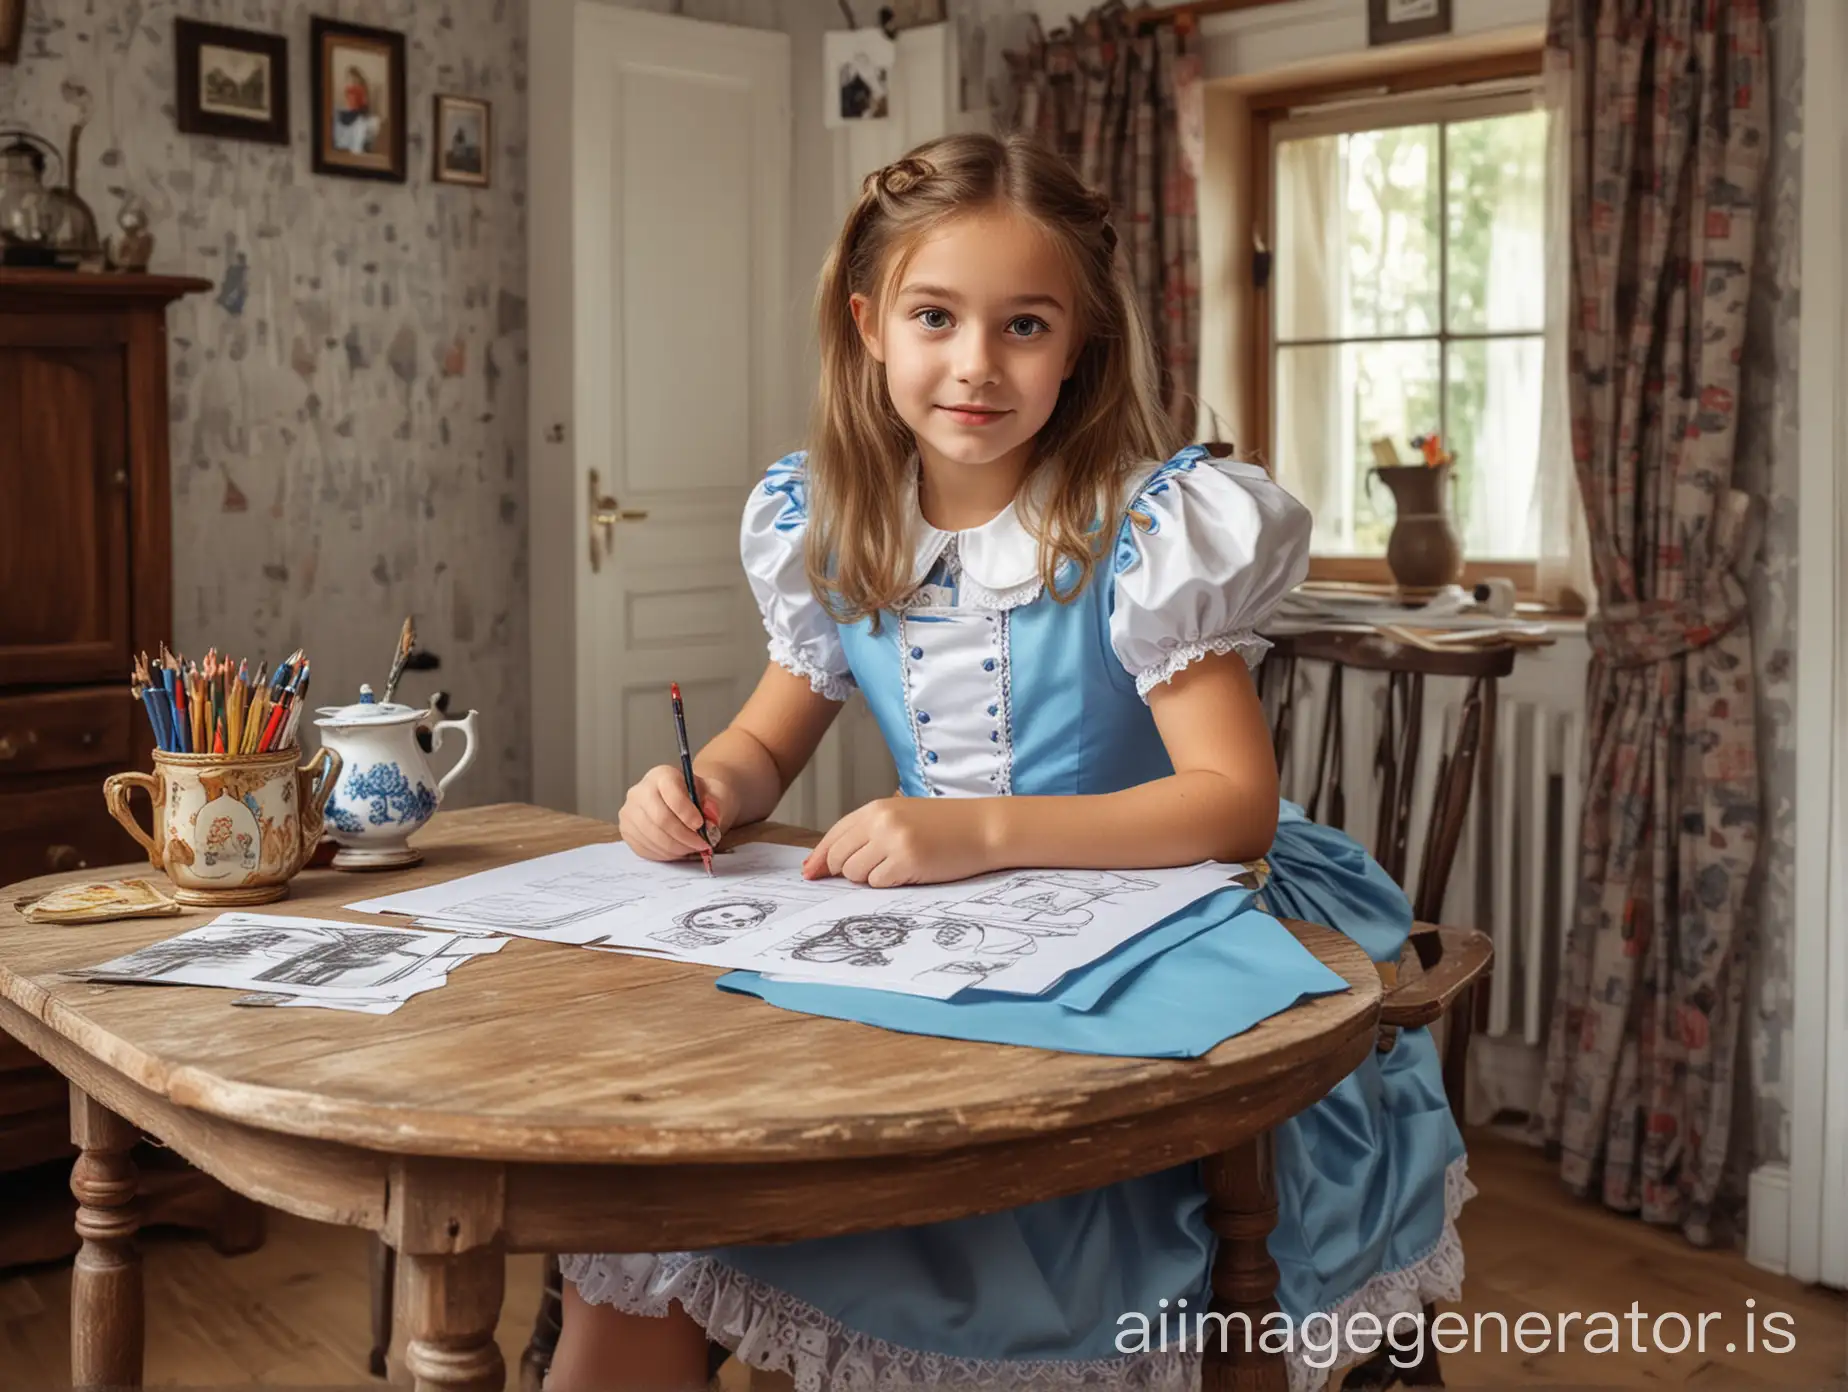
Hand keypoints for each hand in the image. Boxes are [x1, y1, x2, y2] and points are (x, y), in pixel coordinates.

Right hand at [619, 765, 731, 862]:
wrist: (687, 805)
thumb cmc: (700, 798)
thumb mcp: (716, 793)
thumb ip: (717, 802)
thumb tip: (711, 816)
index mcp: (662, 775)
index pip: (670, 793)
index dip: (686, 812)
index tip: (701, 824)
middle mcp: (640, 791)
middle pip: (660, 819)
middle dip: (685, 836)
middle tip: (702, 844)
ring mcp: (630, 812)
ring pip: (653, 837)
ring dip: (677, 848)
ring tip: (693, 847)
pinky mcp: (627, 831)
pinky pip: (645, 848)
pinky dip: (666, 854)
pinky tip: (678, 849)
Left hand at [803, 797, 995, 886]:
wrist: (984, 827)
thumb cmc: (945, 826)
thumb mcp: (902, 817)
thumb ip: (868, 834)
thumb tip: (825, 864)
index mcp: (876, 808)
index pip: (834, 835)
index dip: (820, 857)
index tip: (810, 873)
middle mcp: (880, 821)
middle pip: (839, 857)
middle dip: (848, 870)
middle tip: (876, 869)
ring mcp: (893, 840)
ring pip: (855, 873)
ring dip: (870, 878)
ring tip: (898, 867)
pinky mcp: (907, 860)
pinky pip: (877, 883)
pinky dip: (889, 884)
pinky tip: (910, 872)